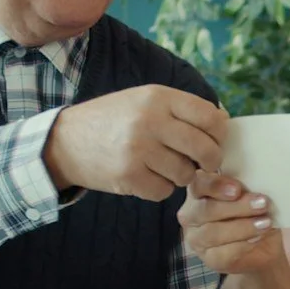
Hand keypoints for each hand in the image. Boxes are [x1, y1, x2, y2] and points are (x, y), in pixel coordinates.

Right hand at [44, 86, 227, 200]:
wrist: (66, 141)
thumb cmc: (113, 120)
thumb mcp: (143, 100)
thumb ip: (180, 109)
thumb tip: (223, 120)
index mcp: (158, 97)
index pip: (210, 117)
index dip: (220, 134)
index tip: (216, 141)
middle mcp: (150, 121)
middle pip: (205, 149)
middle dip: (210, 161)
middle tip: (204, 163)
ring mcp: (138, 150)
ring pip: (185, 174)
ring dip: (181, 176)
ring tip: (164, 166)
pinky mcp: (129, 176)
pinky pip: (164, 191)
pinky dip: (160, 189)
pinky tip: (146, 177)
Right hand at [179, 173, 283, 276]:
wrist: (264, 244)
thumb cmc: (254, 211)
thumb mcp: (251, 193)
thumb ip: (246, 186)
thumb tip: (257, 178)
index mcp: (199, 190)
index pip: (199, 184)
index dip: (216, 185)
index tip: (238, 189)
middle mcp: (191, 213)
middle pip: (205, 210)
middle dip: (236, 207)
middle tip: (262, 204)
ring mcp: (196, 238)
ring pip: (213, 233)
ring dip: (242, 227)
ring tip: (265, 223)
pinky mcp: (208, 259)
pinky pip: (222, 253)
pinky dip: (243, 245)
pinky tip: (258, 238)